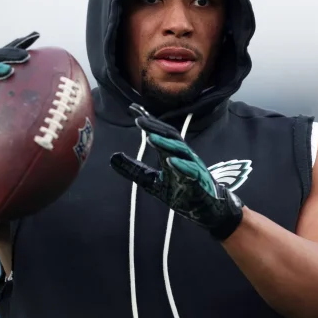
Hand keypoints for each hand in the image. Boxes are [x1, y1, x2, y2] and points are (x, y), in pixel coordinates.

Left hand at [110, 104, 243, 240]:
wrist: (205, 208)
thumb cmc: (180, 190)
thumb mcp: (151, 181)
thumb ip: (134, 169)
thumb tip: (112, 157)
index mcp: (172, 152)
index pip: (159, 132)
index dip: (148, 120)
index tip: (132, 108)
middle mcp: (183, 155)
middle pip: (170, 136)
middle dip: (155, 126)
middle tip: (139, 118)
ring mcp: (192, 167)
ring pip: (180, 151)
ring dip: (165, 143)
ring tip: (150, 137)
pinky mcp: (199, 182)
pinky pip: (191, 172)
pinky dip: (181, 166)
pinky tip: (170, 161)